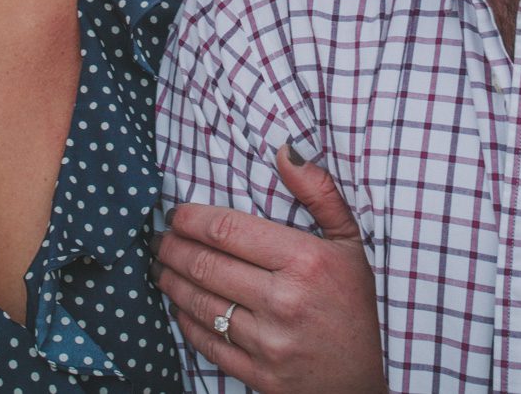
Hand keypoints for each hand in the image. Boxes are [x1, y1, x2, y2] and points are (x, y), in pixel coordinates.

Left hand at [154, 144, 386, 393]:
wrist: (362, 380)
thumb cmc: (354, 305)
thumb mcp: (350, 243)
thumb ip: (319, 192)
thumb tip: (285, 149)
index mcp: (305, 262)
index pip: (229, 231)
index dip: (192, 219)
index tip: (176, 214)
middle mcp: (284, 301)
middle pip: (206, 265)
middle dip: (172, 248)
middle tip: (159, 240)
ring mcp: (269, 342)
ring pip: (200, 303)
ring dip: (171, 282)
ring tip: (161, 267)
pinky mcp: (258, 374)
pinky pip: (208, 342)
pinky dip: (186, 321)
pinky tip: (179, 306)